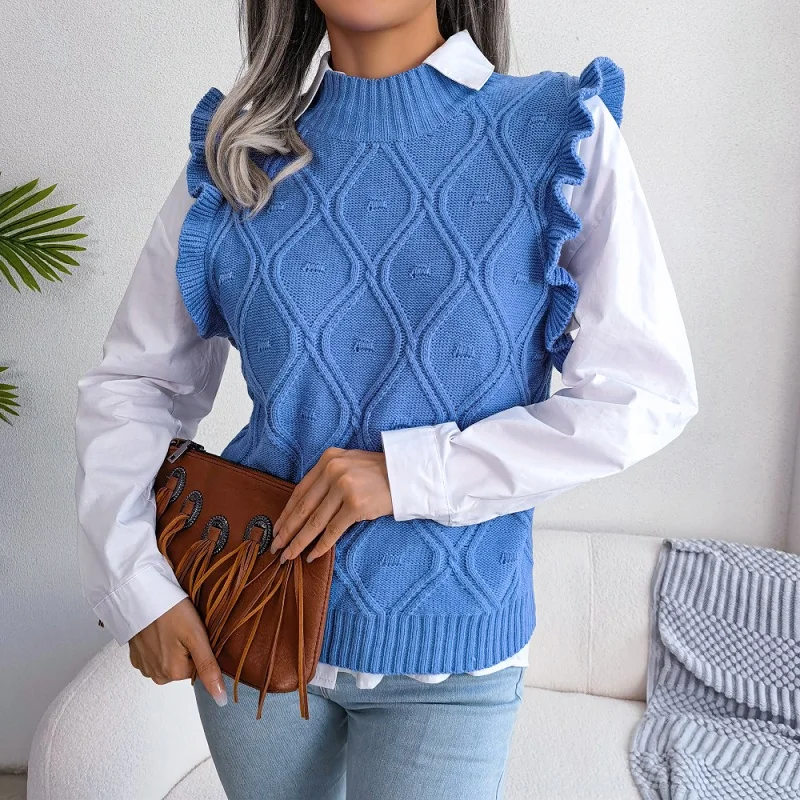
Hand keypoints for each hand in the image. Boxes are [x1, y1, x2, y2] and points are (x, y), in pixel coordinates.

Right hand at [128, 597, 227, 706]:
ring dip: (172, 646)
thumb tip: (221, 699)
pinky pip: (155, 655)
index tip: (194, 633)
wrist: (140, 594)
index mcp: (173, 674)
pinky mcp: (136, 656)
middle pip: (184, 666)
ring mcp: (144, 666)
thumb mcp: (196, 637)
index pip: (199, 668)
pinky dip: (159, 644)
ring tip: (171, 627)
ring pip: (170, 660)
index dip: (200, 649)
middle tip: (182, 628)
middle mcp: (157, 676)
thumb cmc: (170, 611)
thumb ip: (209, 668)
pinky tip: (159, 629)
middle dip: (187, 649)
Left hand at [270, 447, 393, 562]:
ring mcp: (344, 487)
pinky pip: (333, 530)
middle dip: (287, 530)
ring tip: (289, 555)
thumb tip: (306, 506)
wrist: (409, 474)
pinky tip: (312, 556)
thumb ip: (328, 477)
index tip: (276, 528)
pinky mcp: (356, 504)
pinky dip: (321, 545)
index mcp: (328, 459)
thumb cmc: (380, 472)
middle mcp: (332, 471)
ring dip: (299, 542)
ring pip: (314, 521)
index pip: (300, 491)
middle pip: (303, 507)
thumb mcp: (349, 464)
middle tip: (275, 547)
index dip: (286, 513)